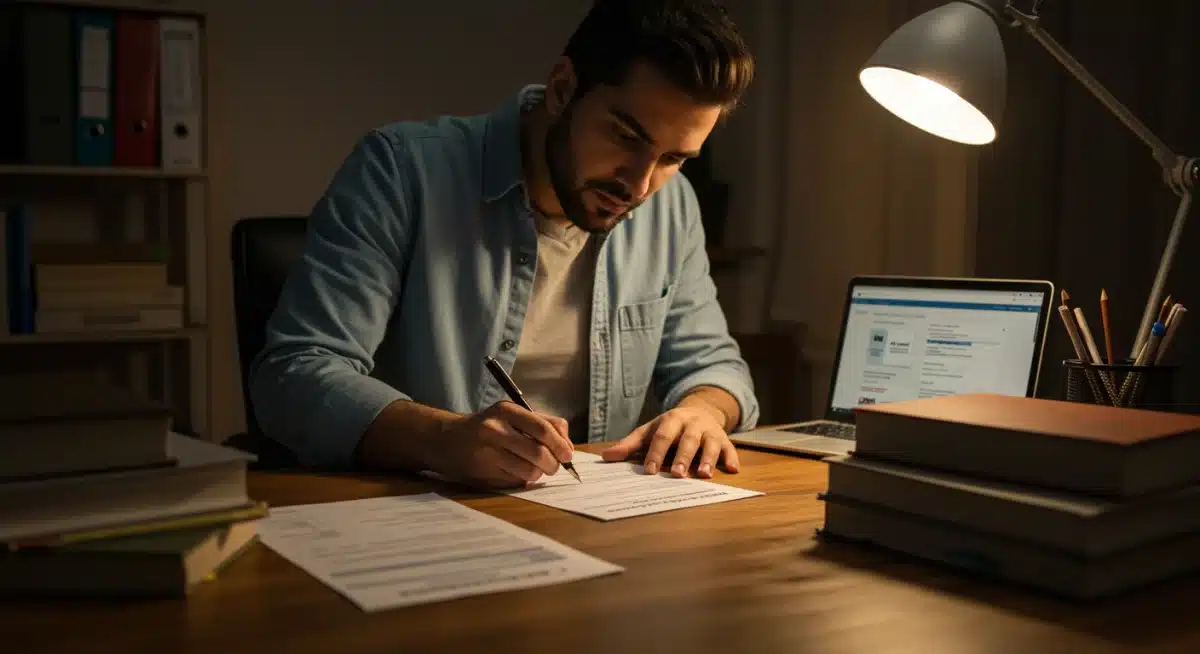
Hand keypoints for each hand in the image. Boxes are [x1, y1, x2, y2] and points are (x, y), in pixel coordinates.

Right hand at [433, 401, 573, 488]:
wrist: (446, 440)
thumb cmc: (488, 427)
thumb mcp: (512, 415)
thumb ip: (543, 424)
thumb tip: (568, 448)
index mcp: (506, 410)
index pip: (543, 428)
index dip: (561, 445)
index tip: (567, 455)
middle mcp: (495, 429)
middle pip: (539, 453)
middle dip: (553, 464)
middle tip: (553, 467)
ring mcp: (487, 453)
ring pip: (529, 472)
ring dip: (538, 474)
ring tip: (533, 469)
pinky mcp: (483, 473)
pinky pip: (515, 482)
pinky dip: (522, 480)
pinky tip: (513, 472)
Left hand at [601, 406, 739, 478]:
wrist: (700, 410)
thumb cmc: (670, 427)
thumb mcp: (649, 431)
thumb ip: (630, 445)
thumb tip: (606, 456)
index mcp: (672, 420)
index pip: (663, 436)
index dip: (656, 453)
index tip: (650, 470)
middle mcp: (693, 423)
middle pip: (687, 440)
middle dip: (683, 457)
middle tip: (677, 474)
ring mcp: (710, 431)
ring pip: (710, 443)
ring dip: (708, 459)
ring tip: (704, 475)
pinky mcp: (725, 439)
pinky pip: (729, 448)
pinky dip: (731, 458)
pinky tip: (732, 469)